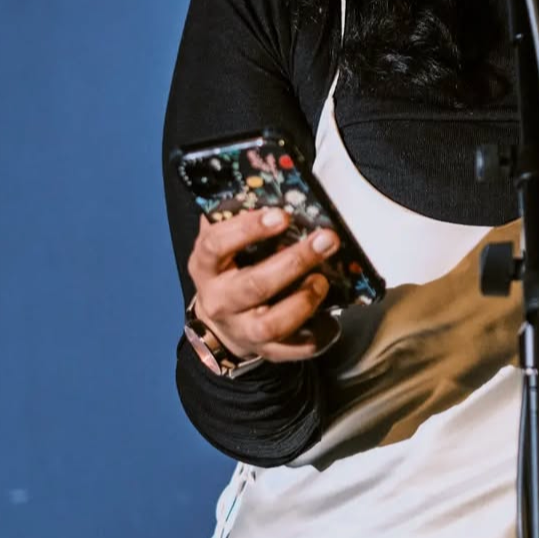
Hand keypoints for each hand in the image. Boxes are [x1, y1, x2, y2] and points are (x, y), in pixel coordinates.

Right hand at [186, 208, 340, 363]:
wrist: (221, 324)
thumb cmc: (231, 269)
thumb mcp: (224, 244)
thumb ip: (238, 217)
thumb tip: (273, 185)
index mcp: (205, 267)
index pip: (216, 245)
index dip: (248, 229)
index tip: (282, 215)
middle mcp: (219, 301)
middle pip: (253, 286)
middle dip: (293, 262)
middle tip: (325, 240)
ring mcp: (241, 330)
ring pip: (271, 325)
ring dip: (303, 302)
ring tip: (323, 280)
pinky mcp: (265, 352)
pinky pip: (292, 351)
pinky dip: (317, 338)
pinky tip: (332, 322)